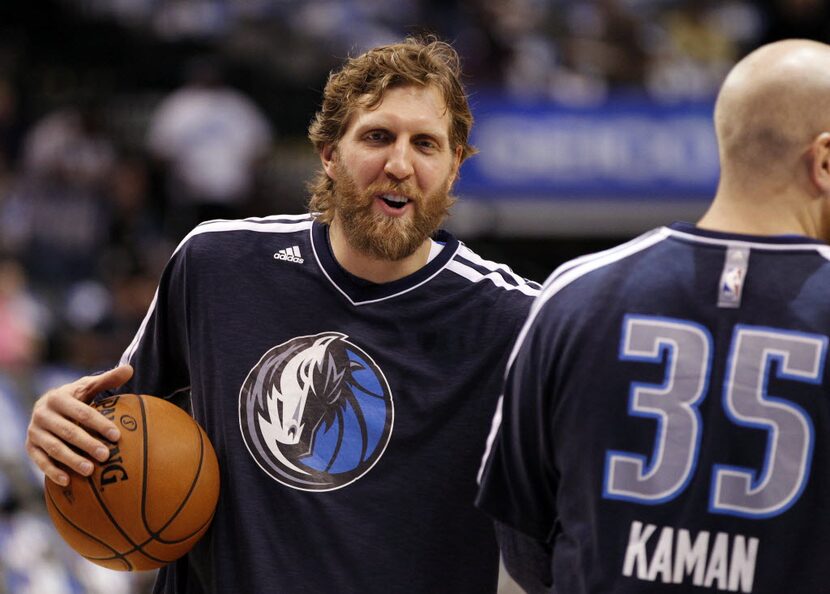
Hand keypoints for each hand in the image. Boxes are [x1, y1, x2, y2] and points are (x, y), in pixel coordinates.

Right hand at [26, 364, 133, 485]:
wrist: (47, 409)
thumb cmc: (75, 398)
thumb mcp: (88, 387)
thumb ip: (107, 379)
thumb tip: (130, 369)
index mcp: (59, 398)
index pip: (82, 412)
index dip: (99, 424)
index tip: (117, 436)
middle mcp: (43, 414)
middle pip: (68, 431)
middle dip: (87, 444)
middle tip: (106, 456)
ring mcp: (35, 432)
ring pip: (54, 448)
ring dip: (72, 460)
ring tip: (90, 471)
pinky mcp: (30, 447)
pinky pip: (40, 461)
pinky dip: (53, 471)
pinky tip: (68, 481)